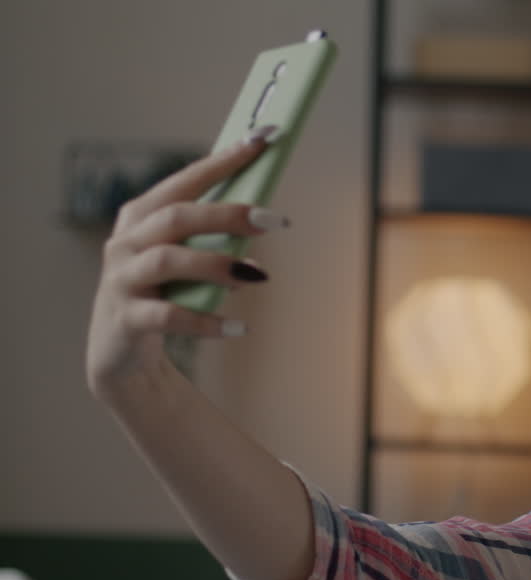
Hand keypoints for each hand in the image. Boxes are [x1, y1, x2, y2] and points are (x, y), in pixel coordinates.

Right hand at [86, 127, 285, 399]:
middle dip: (228, 214)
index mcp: (142, 215)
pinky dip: (207, 322)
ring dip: (217, 265)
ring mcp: (122, 279)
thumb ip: (214, 236)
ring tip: (258, 276)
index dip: (224, 160)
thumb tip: (264, 217)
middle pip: (178, 216)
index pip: (187, 179)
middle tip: (275, 220)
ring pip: (169, 261)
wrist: (121, 354)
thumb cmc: (164, 294)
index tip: (263, 140)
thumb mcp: (186, 259)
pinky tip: (240, 327)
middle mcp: (127, 241)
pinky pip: (168, 316)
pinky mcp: (126, 319)